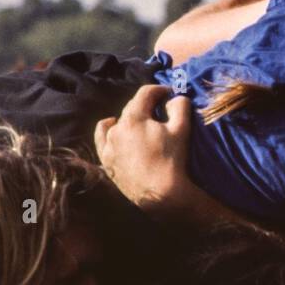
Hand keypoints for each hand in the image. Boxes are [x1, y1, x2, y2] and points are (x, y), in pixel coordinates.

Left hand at [94, 84, 196, 218]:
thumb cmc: (172, 160)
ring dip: (130, 119)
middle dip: (147, 105)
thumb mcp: (181, 129)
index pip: (145, 93)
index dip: (159, 90)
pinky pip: (102, 139)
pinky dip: (109, 131)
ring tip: (142, 124)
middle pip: (131, 107)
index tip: (169, 93)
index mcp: (134, 118)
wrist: (159, 194)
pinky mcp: (106, 161)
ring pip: (117, 123)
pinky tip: (114, 129)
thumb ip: (180, 107)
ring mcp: (108, 145)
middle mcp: (116, 128)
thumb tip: (175, 98)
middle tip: (161, 110)